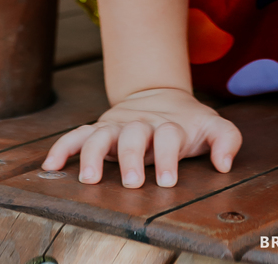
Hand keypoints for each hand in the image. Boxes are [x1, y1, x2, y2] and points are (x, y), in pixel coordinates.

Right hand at [41, 87, 242, 188]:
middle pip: (133, 135)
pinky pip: (76, 135)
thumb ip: (226, 140)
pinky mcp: (99, 130)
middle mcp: (140, 124)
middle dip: (132, 158)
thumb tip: (224, 164)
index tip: (168, 180)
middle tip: (133, 182)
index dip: (168, 157)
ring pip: (101, 135)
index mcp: (168, 126)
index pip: (168, 137)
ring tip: (89, 178)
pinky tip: (50, 165)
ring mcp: (117, 126)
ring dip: (94, 155)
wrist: (162, 96)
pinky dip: (62, 147)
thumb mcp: (212, 126)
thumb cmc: (188, 122)